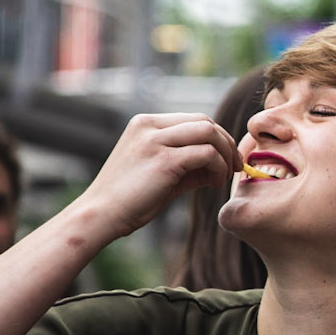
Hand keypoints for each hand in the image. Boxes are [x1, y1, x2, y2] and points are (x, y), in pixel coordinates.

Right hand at [73, 113, 241, 241]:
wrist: (101, 215)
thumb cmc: (130, 199)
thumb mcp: (160, 173)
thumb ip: (188, 163)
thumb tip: (221, 163)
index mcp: (145, 123)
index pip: (194, 119)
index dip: (217, 138)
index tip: (226, 160)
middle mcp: (149, 126)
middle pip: (205, 121)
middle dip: (226, 143)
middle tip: (235, 167)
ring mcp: (155, 140)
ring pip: (209, 132)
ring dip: (225, 154)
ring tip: (225, 176)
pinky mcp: (164, 160)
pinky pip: (206, 153)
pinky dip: (218, 167)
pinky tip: (214, 184)